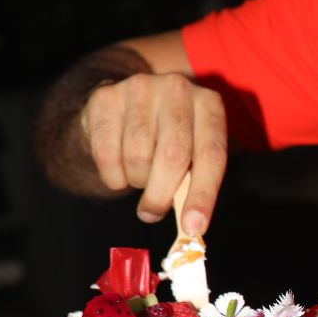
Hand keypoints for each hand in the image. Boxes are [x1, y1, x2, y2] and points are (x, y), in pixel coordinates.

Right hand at [81, 72, 226, 236]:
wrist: (124, 105)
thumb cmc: (167, 136)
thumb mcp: (191, 149)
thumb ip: (194, 180)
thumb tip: (191, 227)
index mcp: (209, 103)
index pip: (212, 154)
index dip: (203, 195)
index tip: (194, 228)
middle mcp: (178, 89)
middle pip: (173, 155)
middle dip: (162, 195)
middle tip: (153, 214)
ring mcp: (141, 88)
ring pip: (137, 156)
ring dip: (137, 180)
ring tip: (140, 175)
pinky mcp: (106, 97)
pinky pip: (106, 153)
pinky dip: (112, 175)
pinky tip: (119, 168)